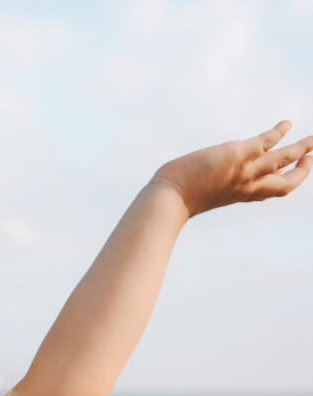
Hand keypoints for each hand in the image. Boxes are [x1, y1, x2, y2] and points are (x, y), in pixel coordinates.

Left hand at [150, 121, 312, 217]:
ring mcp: (244, 171)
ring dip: (301, 149)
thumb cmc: (173, 199)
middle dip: (303, 171)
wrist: (168, 200)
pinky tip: (286, 123)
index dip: (285, 182)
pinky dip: (278, 132)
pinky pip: (265, 142)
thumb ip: (203, 188)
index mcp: (239, 195)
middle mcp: (247, 186)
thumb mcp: (195, 195)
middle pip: (286, 183)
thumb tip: (189, 183)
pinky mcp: (236, 156)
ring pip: (282, 160)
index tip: (291, 174)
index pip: (270, 192)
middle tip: (312, 157)